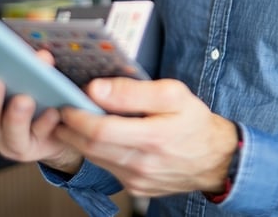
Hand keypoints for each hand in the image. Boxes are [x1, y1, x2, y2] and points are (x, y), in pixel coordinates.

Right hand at [0, 57, 82, 173]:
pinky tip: (52, 112)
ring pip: (10, 132)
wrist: (56, 129)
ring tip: (24, 100)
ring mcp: (10, 141)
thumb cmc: (34, 96)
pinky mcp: (34, 149)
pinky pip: (39, 136)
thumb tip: (40, 56)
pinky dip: (45, 123)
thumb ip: (26, 65)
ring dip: (16, 116)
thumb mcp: (25, 78)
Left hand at [56, 77, 238, 197]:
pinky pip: (107, 168)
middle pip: (91, 147)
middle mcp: (142, 163)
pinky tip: (98, 137)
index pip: (100, 130)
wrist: (216, 159)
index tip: (68, 102)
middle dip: (70, 128)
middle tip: (61, 110)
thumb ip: (133, 91)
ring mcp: (137, 179)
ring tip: (74, 121)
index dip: (77, 116)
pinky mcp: (136, 188)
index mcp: (152, 137)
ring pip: (95, 159)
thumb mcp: (174, 94)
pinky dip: (96, 152)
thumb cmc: (195, 123)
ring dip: (79, 140)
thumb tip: (97, 88)